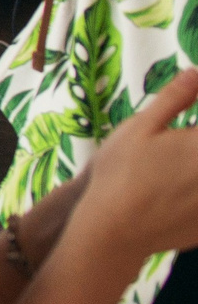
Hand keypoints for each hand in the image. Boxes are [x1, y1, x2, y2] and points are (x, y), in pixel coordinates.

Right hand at [72, 67, 197, 258]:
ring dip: (195, 168)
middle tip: (181, 141)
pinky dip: (197, 195)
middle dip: (194, 142)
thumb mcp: (139, 127)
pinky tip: (179, 193)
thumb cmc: (121, 173)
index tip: (186, 127)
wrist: (114, 231)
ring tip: (177, 167)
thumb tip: (196, 72)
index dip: (197, 121)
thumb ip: (175, 98)